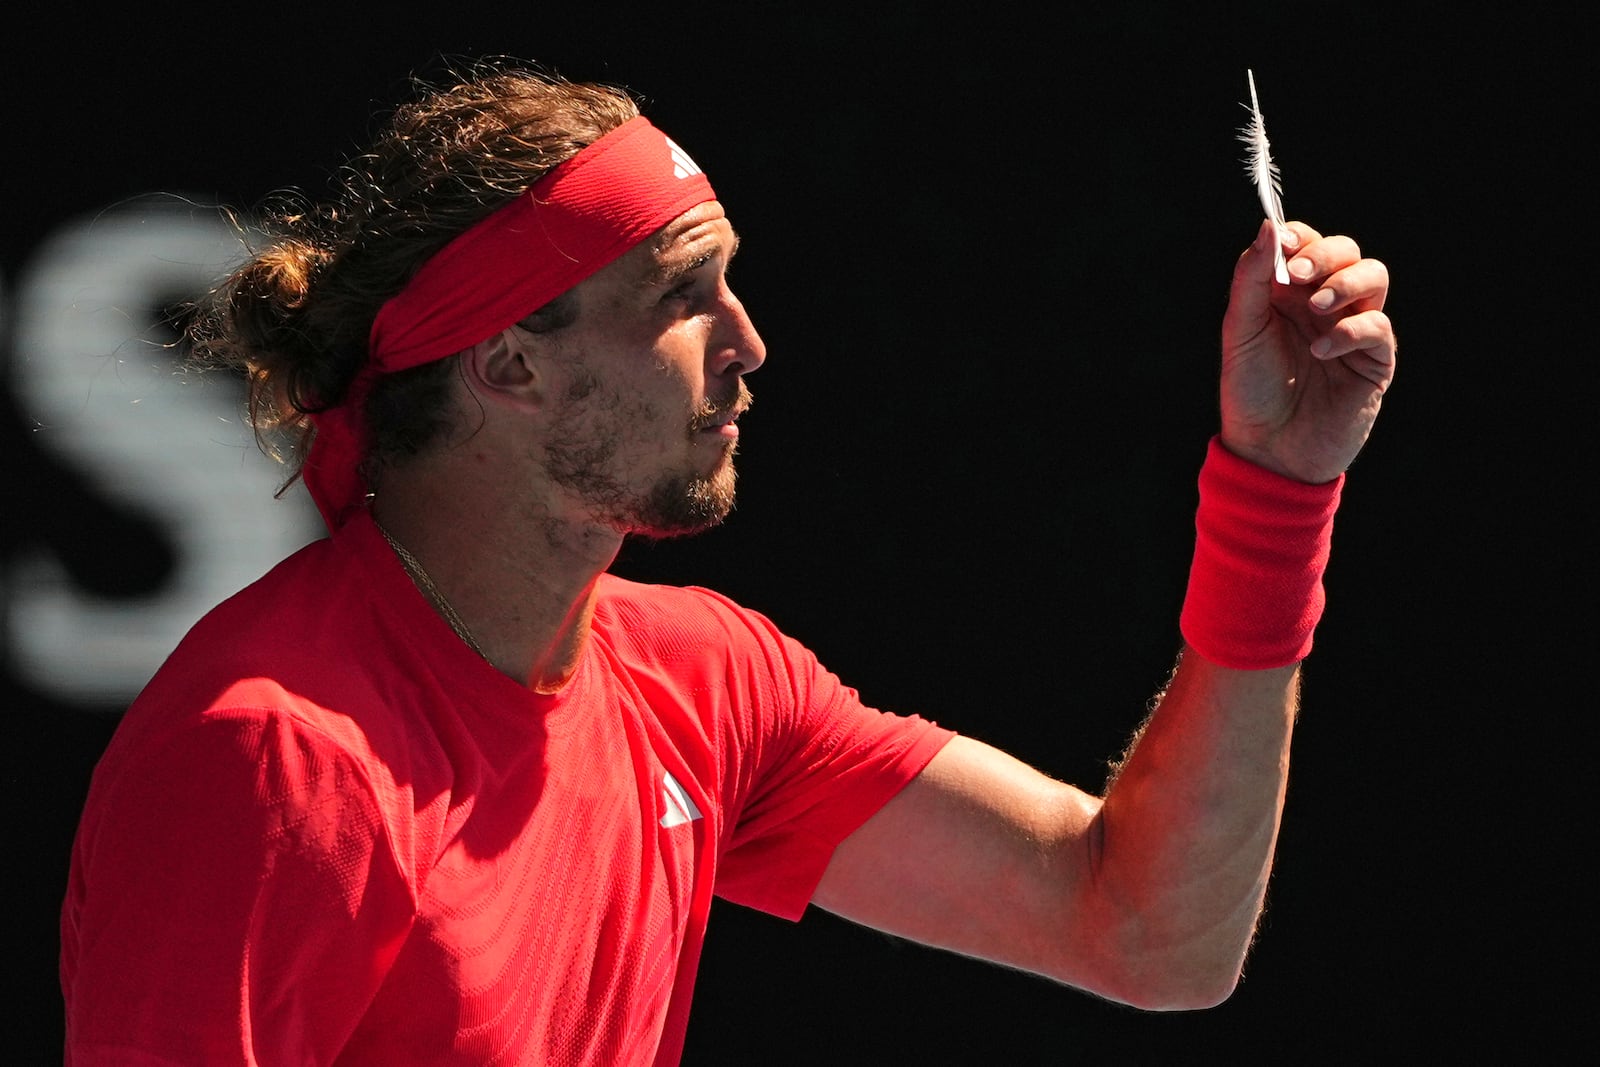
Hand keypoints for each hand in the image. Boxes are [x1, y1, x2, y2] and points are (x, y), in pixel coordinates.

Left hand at [1218, 220, 1395, 483]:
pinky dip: (1352, 330)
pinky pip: (1379, 327)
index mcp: (1290, 293)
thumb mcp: (1241, 331)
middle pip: (1346, 251)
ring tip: (1316, 308)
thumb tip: (1269, 226)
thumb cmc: (1250, 392)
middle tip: (1297, 276)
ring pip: (1374, 276)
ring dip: (1346, 282)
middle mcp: (1324, 304)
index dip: (1299, 236)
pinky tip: (1321, 349)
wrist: (1267, 451)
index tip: (1282, 243)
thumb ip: (1251, 279)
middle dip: (1325, 255)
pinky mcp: (1374, 360)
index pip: (1306, 244)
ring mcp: (1352, 329)